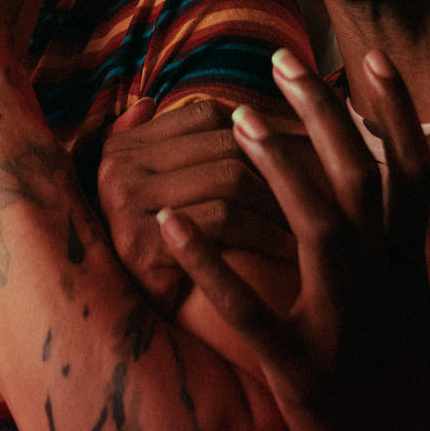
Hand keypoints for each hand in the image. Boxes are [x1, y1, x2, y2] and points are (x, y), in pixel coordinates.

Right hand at [96, 98, 292, 313]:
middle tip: (313, 194)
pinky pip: (221, 220)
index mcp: (122, 146)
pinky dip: (263, 232)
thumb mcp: (141, 192)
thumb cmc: (150, 255)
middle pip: (223, 144)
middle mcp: (116, 167)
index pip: (207, 115)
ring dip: (277, 204)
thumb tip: (149, 101)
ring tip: (304, 224)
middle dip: (275, 170)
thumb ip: (146, 147)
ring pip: (228, 178)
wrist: (123, 328)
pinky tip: (287, 248)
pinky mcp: (142, 246)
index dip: (256, 136)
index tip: (287, 160)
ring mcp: (124, 205)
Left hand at [159, 49, 429, 430]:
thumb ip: (415, 260)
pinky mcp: (303, 372)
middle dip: (325, 115)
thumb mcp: (425, 321)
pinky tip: (168, 224)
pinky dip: (208, 264)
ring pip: (319, 230)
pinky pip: (249, 311)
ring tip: (237, 117)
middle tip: (283, 60)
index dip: (397, 113)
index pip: (414, 173)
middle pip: (361, 180)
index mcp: (409, 271)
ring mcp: (344, 326)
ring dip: (280, 168)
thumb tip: (416, 202)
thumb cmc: (409, 396)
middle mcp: (384, 287)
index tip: (371, 57)